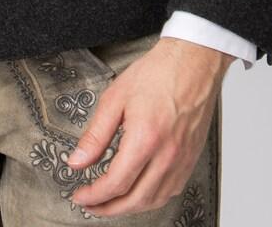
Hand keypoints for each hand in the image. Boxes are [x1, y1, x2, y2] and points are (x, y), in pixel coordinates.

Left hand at [66, 36, 231, 215]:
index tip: (80, 195)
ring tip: (110, 202)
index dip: (94, 195)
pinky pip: (169, 192)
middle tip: (90, 205)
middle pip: (134, 200)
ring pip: (153, 201)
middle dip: (107, 208)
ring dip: (128, 208)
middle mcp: (167, 155)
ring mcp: (182, 160)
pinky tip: (138, 192)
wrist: (194, 63)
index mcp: (146, 138)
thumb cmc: (159, 73)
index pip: (116, 183)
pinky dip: (150, 199)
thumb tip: (77, 161)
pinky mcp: (190, 160)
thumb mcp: (116, 97)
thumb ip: (95, 134)